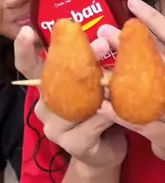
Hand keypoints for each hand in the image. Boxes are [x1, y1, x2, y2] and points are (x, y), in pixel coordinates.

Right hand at [14, 26, 127, 172]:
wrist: (108, 151)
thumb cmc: (101, 111)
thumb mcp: (95, 85)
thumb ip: (92, 65)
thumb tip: (105, 37)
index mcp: (46, 89)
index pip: (29, 67)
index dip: (24, 49)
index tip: (26, 30)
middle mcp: (44, 108)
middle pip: (57, 81)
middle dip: (82, 60)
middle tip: (102, 44)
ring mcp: (55, 128)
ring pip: (78, 102)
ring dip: (102, 88)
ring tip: (120, 77)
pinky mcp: (73, 144)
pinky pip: (94, 122)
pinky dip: (111, 111)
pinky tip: (122, 106)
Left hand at [98, 0, 164, 163]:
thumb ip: (161, 57)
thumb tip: (130, 27)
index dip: (154, 19)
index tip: (131, 2)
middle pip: (158, 62)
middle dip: (130, 45)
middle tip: (104, 31)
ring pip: (146, 93)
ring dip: (118, 78)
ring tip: (94, 68)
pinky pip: (138, 121)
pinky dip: (117, 111)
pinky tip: (98, 103)